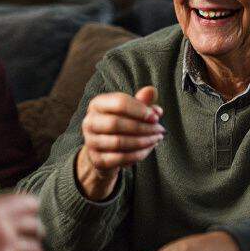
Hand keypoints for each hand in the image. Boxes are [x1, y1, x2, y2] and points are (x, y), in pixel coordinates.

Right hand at [75, 86, 164, 200]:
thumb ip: (142, 100)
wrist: (105, 150)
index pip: (119, 103)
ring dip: (143, 141)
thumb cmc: (121, 123)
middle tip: (160, 129)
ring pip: (118, 142)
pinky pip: (120, 158)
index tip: (156, 117)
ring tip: (157, 138)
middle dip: (143, 127)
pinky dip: (138, 154)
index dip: (140, 109)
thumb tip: (151, 91)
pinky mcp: (97, 159)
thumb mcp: (131, 110)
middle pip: (116, 123)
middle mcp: (89, 121)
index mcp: (97, 104)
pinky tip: (149, 149)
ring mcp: (91, 142)